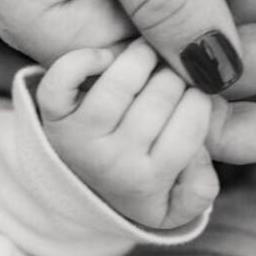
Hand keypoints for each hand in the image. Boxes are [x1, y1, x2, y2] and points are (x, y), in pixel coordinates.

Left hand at [37, 40, 217, 228]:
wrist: (86, 190)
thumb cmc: (144, 178)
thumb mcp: (182, 198)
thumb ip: (202, 185)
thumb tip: (197, 154)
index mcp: (150, 181)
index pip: (193, 121)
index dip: (202, 95)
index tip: (196, 92)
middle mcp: (114, 164)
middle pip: (162, 95)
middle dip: (176, 75)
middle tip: (173, 75)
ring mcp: (80, 139)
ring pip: (118, 84)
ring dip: (142, 56)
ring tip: (150, 57)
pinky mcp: (53, 117)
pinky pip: (60, 80)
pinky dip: (82, 60)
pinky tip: (105, 58)